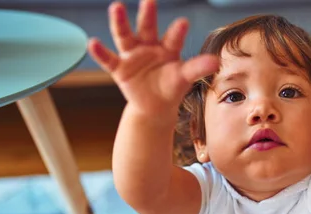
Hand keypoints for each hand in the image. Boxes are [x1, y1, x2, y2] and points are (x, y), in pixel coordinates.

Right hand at [88, 0, 219, 115]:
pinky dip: (100, 52)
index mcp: (168, 48)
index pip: (173, 38)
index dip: (177, 32)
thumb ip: (198, 68)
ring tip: (116, 7)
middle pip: (147, 28)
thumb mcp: (184, 77)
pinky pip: (109, 59)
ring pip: (125, 36)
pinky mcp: (120, 68)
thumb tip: (217, 60)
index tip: (183, 23)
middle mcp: (149, 46)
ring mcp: (133, 55)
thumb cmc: (171, 86)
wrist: (155, 105)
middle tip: (149, 0)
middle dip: (147, 15)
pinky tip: (92, 43)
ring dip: (120, 23)